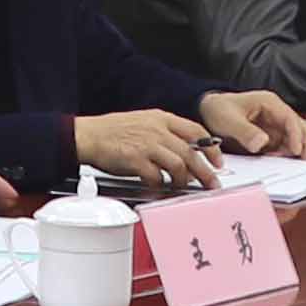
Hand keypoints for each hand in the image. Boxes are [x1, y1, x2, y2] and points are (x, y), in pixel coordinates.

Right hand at [70, 109, 216, 191]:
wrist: (87, 135)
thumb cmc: (112, 131)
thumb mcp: (143, 122)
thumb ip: (164, 133)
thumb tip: (184, 153)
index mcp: (161, 118)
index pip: (195, 131)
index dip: (211, 147)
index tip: (217, 160)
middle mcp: (157, 130)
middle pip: (191, 152)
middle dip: (205, 171)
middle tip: (211, 184)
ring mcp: (147, 144)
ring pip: (179, 165)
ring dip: (183, 180)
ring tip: (181, 187)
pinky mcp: (135, 160)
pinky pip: (156, 177)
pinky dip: (160, 185)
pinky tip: (157, 187)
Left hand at [195, 88, 305, 160]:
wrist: (207, 112)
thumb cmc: (218, 109)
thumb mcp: (228, 120)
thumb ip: (244, 131)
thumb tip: (262, 142)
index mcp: (269, 103)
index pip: (291, 119)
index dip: (296, 135)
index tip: (297, 151)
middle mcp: (275, 115)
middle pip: (300, 129)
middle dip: (305, 146)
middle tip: (303, 163)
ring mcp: (274, 127)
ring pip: (293, 141)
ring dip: (293, 154)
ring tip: (286, 166)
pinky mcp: (269, 139)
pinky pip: (282, 149)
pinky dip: (283, 158)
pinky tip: (275, 165)